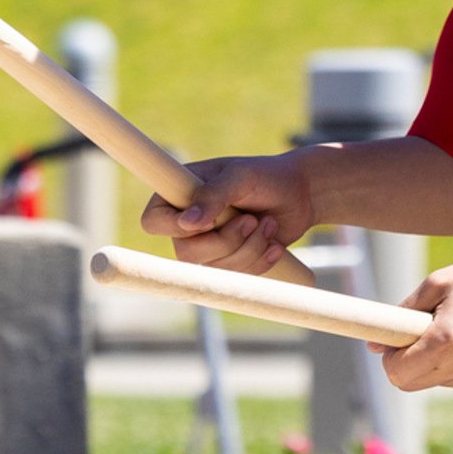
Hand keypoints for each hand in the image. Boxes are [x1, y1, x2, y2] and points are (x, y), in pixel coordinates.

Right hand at [140, 151, 314, 273]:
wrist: (300, 194)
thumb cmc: (266, 176)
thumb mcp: (240, 177)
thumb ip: (213, 196)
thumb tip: (186, 224)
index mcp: (180, 193)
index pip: (153, 220)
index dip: (174, 227)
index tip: (207, 221)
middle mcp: (188, 223)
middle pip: (186, 253)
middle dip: (226, 241)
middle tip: (250, 220)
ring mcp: (209, 245)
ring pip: (216, 268)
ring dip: (249, 248)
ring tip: (266, 223)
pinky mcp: (230, 262)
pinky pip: (237, 277)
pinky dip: (259, 260)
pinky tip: (274, 241)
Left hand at [371, 253, 452, 397]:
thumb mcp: (439, 282)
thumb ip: (404, 312)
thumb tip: (375, 341)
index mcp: (447, 342)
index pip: (397, 374)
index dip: (389, 357)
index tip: (394, 339)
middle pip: (414, 383)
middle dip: (408, 361)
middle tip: (421, 331)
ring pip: (439, 381)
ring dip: (438, 360)